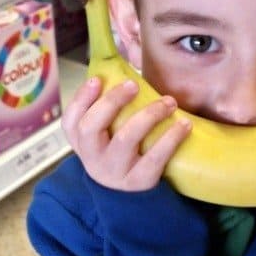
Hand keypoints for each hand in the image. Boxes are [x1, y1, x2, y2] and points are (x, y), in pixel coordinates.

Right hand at [61, 77, 191, 191]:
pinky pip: (155, 157)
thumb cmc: (120, 152)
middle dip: (112, 102)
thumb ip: (110, 107)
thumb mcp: (106, 136)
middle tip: (133, 85)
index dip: (81, 99)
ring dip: (149, 115)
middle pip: (92, 127)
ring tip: (169, 102)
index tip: (96, 80)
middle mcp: (93, 157)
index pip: (71, 121)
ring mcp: (115, 171)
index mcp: (82, 142)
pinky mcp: (139, 182)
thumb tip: (126, 56)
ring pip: (126, 139)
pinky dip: (171, 138)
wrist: (130, 199)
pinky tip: (184, 125)